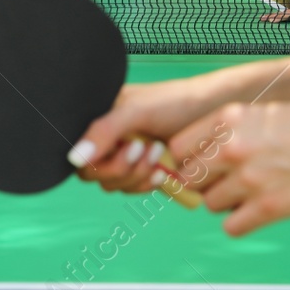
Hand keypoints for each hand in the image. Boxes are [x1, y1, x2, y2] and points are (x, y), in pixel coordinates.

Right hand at [70, 76, 229, 193]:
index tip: (131, 147)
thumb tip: (73, 158)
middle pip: (93, 173)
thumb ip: (103, 131)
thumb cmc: (176, 102)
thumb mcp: (136, 111)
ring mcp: (124, 154)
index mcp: (98, 117)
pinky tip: (164, 172)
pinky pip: (132, 188)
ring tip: (160, 156)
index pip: (79, 152)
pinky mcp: (142, 169)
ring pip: (113, 184)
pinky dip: (147, 183)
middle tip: (147, 150)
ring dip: (136, 176)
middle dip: (122, 168)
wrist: (215, 112)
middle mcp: (107, 137)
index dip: (99, 159)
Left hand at [170, 99, 289, 235]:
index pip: (178, 149)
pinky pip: (231, 226)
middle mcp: (232, 148)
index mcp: (227, 119)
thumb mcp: (259, 112)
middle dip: (202, 181)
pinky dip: (240, 222)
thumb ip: (225, 131)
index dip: (186, 160)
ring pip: (209, 203)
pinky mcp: (270, 207)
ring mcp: (249, 179)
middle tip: (223, 180)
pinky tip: (257, 210)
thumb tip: (196, 155)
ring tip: (249, 191)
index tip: (199, 164)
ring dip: (224, 201)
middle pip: (189, 178)